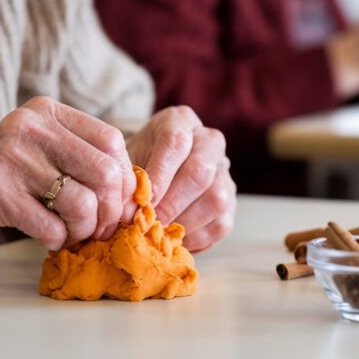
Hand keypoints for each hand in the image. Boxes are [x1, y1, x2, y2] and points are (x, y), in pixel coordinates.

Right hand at [0, 97, 135, 249]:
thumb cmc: (1, 171)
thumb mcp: (38, 144)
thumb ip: (79, 153)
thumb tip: (131, 188)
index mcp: (46, 111)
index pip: (111, 140)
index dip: (123, 176)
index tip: (118, 200)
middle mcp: (30, 127)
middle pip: (104, 173)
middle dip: (110, 210)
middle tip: (102, 227)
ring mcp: (13, 159)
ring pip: (82, 204)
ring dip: (83, 229)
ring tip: (71, 233)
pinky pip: (51, 226)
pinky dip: (57, 239)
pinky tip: (48, 237)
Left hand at [126, 106, 235, 252]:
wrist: (155, 170)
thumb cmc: (136, 163)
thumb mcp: (126, 160)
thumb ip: (128, 179)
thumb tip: (130, 212)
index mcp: (181, 121)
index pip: (176, 142)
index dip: (158, 175)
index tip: (141, 201)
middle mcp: (209, 140)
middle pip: (200, 171)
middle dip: (171, 203)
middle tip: (150, 222)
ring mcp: (225, 170)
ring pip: (216, 198)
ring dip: (184, 222)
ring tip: (161, 232)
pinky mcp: (232, 200)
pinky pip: (221, 223)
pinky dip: (196, 237)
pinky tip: (175, 238)